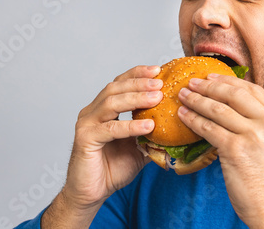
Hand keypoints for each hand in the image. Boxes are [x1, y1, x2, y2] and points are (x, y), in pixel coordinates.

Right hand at [42, 65, 162, 227]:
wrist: (92, 193)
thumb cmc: (112, 169)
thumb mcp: (139, 148)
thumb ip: (152, 135)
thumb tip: (178, 128)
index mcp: (103, 110)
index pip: (120, 84)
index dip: (137, 74)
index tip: (157, 70)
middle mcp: (92, 112)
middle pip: (115, 88)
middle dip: (139, 82)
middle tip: (160, 82)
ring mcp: (87, 124)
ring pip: (111, 102)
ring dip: (136, 98)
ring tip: (156, 98)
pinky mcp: (86, 139)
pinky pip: (110, 129)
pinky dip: (130, 126)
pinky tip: (148, 126)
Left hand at [177, 74, 263, 227]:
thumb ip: (263, 121)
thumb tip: (234, 104)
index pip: (252, 89)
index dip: (228, 81)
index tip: (211, 77)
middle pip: (234, 94)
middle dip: (209, 86)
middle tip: (192, 82)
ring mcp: (254, 135)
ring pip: (218, 109)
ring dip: (196, 100)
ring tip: (183, 96)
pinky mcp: (236, 149)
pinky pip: (208, 128)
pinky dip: (193, 119)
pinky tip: (183, 116)